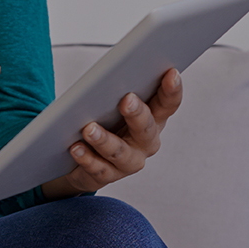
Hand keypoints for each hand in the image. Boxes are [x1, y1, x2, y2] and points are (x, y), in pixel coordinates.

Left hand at [42, 68, 183, 198]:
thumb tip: (110, 72)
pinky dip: (86, 158)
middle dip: (137, 114)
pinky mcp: (107, 175)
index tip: (171, 73)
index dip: (172, 90)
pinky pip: (98, 169)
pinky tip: (76, 148)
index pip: (168, 104)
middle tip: (127, 99)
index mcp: (153, 119)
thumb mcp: (114, 104)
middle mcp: (146, 142)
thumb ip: (118, 89)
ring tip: (89, 129)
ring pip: (120, 152)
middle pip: (146, 129)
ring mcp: (129, 162)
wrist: (85, 158)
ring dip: (105, 140)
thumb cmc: (105, 121)